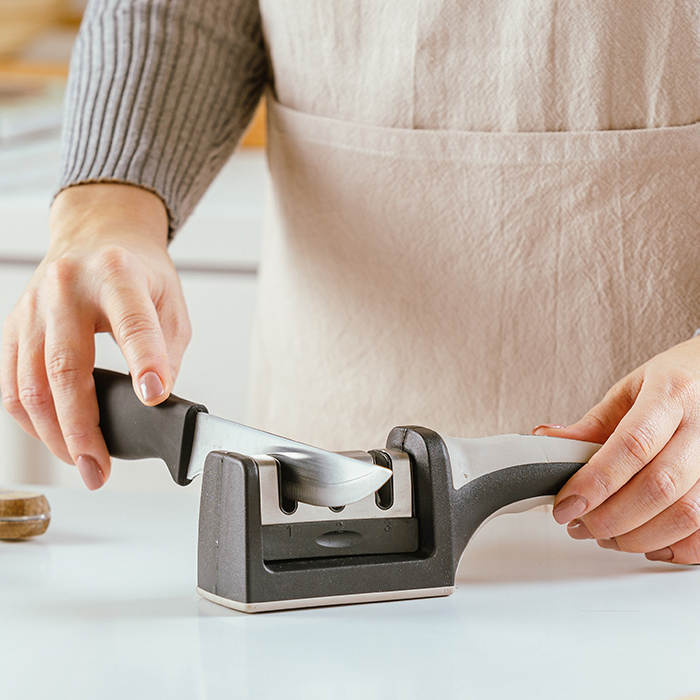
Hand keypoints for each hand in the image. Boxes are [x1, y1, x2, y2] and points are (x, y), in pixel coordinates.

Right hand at [1, 184, 190, 489]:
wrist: (98, 236)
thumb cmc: (139, 273)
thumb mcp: (170, 304)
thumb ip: (165, 351)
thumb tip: (154, 400)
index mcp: (117, 274)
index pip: (131, 323)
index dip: (144, 361)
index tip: (153, 398)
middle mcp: (67, 287)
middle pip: (66, 368)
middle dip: (83, 428)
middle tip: (99, 468)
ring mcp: (33, 307)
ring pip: (31, 384)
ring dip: (54, 435)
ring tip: (82, 464)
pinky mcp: (14, 326)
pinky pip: (12, 383)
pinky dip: (31, 419)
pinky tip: (54, 438)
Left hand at [534, 337, 699, 564]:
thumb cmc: (678, 382)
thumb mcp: (631, 390)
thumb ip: (593, 424)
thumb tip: (548, 442)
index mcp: (673, 394)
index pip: (632, 445)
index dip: (596, 482)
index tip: (567, 504)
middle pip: (659, 486)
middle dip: (610, 517)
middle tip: (579, 523)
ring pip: (686, 515)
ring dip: (638, 537)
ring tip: (604, 534)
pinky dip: (675, 547)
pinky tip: (647, 543)